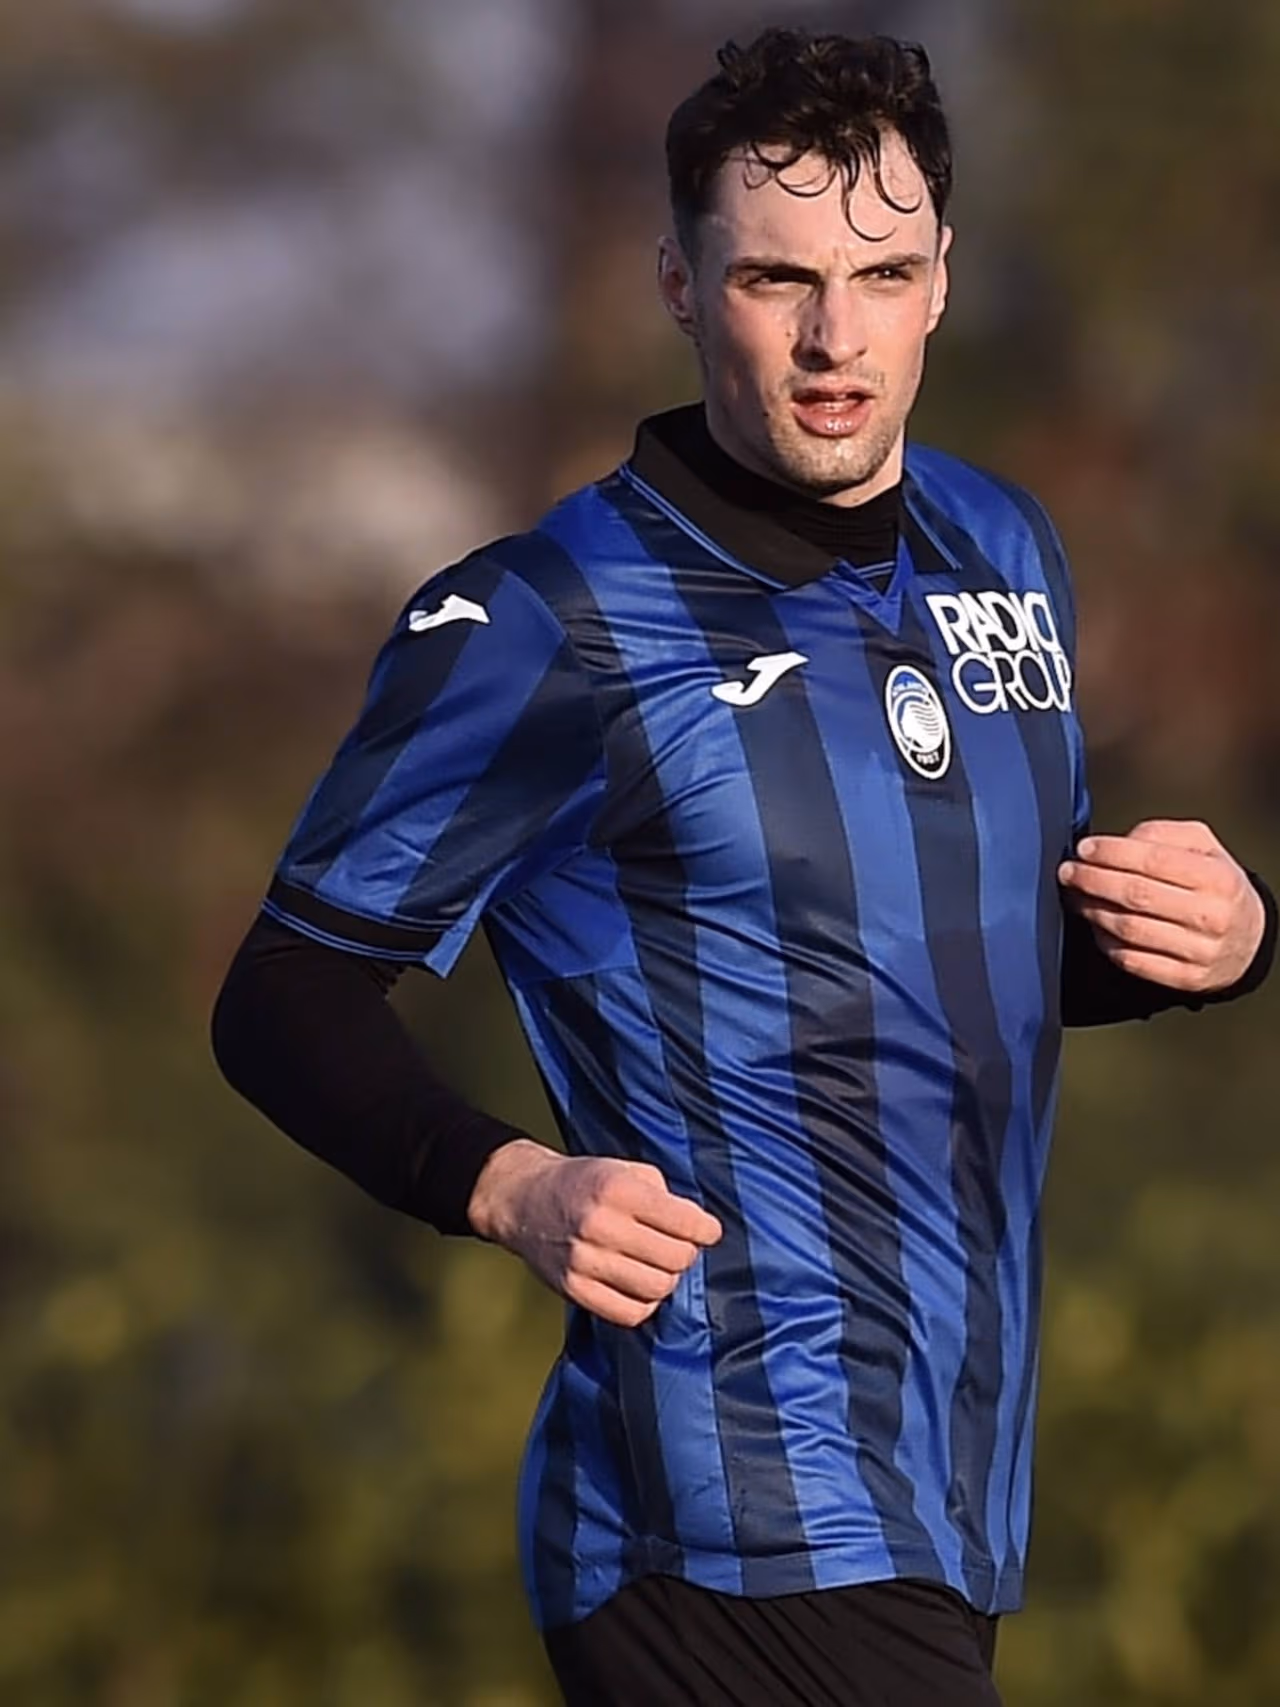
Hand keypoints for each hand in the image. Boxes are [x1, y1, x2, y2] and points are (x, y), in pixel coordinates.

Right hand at [467, 1139, 722, 1327]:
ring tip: (658, 1265)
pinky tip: (639, 1286)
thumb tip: (697, 1227)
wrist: (524, 1199)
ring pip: (656, 1288)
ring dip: (667, 1278)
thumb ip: (662, 1193)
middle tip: (679, 1246)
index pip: (683, 1220)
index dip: (706, 1229)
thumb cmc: (583, 1182)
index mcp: (616, 1188)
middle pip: (675, 1258)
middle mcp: (600, 1224)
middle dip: (687, 1253)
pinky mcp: (573, 1289)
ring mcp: (584, 1260)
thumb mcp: (623, 1168)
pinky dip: (644, 1303)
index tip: (708, 1231)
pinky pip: (629, 1313)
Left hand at [1058, 819, 1264, 993]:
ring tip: (1077, 897)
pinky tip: (1096, 926)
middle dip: (1093, 880)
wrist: (1248, 938)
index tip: (1084, 849)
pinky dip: (1106, 942)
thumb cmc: (1214, 884)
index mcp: (1217, 877)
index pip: (1153, 859)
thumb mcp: (1202, 847)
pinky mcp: (1185, 979)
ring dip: (1093, 910)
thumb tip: (1120, 842)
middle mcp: (1211, 916)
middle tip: (1069, 872)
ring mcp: (1199, 951)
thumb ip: (1162, 834)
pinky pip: (1131, 960)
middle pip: (1136, 895)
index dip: (1112, 852)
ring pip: (1129, 929)